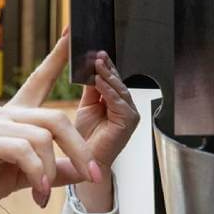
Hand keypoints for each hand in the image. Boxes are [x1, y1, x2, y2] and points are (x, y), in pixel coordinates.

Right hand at [0, 31, 91, 213]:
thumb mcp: (19, 178)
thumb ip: (51, 172)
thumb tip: (82, 172)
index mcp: (11, 118)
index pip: (39, 80)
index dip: (58, 58)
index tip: (73, 33)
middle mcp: (2, 114)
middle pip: (56, 119)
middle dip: (80, 149)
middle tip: (92, 175)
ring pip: (43, 137)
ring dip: (52, 171)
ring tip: (45, 195)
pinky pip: (24, 151)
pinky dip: (38, 174)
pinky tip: (38, 193)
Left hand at [75, 50, 138, 172]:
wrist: (84, 161)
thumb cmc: (85, 138)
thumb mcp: (87, 106)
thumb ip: (91, 88)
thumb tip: (90, 68)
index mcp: (117, 102)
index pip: (112, 79)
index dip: (105, 66)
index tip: (95, 52)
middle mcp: (126, 106)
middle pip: (117, 82)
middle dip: (107, 67)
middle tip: (97, 54)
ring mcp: (129, 113)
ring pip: (119, 89)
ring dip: (107, 75)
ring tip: (97, 63)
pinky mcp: (128, 121)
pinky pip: (118, 101)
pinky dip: (108, 90)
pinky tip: (99, 80)